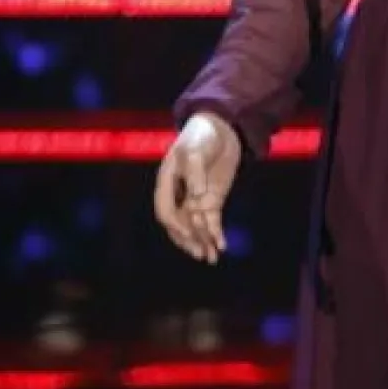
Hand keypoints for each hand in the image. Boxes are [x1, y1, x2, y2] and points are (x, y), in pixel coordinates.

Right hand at [153, 111, 241, 263]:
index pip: (165, 210)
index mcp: (167, 182)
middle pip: (179, 224)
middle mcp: (179, 194)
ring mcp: (196, 199)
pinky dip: (216, 234)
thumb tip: (198, 196)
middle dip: (189, 240)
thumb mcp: (196, 150)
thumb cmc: (201, 136)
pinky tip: (222, 246)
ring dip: (202, 242)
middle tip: (199, 254)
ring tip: (211, 259)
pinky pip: (212, 222)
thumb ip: (195, 173)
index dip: (175, 223)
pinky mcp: (212, 201)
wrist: (221, 129)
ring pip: (196, 227)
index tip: (189, 233)